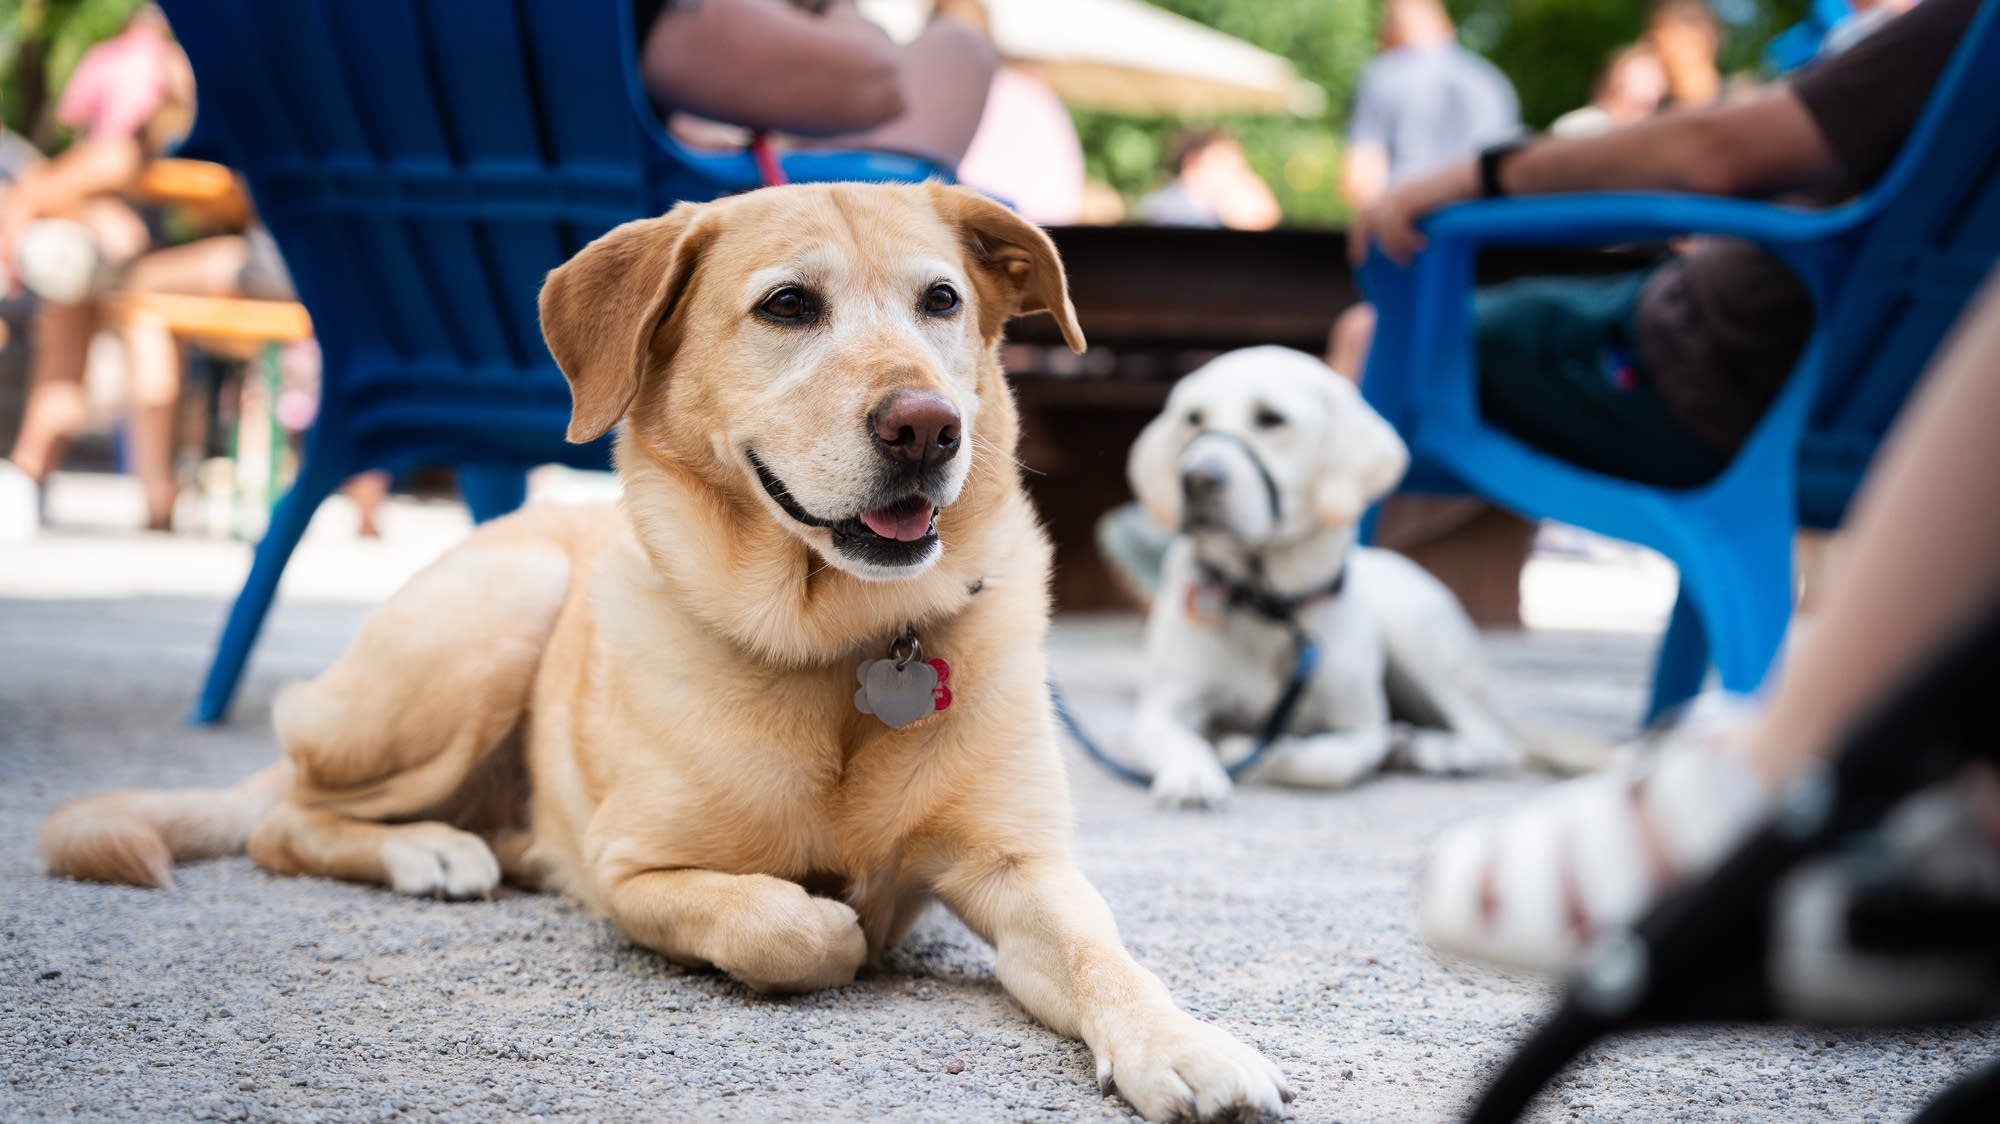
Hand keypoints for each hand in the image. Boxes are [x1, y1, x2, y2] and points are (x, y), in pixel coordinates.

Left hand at [1346, 158, 1478, 266]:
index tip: (1358, 259)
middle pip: (1364, 219)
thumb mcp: (1427, 211)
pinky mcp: (1408, 199)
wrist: (1468, 177)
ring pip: (1383, 228)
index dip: (1359, 237)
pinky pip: (1396, 226)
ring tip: (1407, 260)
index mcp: (1394, 196)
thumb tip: (1408, 248)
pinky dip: (1406, 240)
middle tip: (1362, 263)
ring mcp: (1399, 195)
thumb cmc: (1454, 197)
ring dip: (1393, 248)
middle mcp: (1392, 193)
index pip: (1366, 216)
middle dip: (1360, 242)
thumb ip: (1412, 223)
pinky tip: (1422, 244)